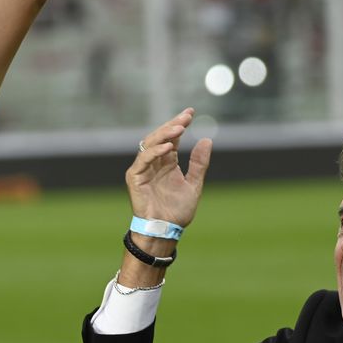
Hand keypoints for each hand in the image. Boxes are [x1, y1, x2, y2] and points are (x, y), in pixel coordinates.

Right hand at [127, 108, 211, 227]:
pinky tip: (169, 147)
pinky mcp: (135, 177)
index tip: (191, 113)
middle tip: (186, 116)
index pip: (172, 138)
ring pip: (151, 144)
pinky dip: (155, 151)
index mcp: (167, 162)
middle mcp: (154, 162)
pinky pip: (143, 159)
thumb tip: (207, 140)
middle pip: (161, 136)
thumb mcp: (194, 184)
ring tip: (180, 128)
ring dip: (165, 134)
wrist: (166, 230)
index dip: (179, 124)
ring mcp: (143, 168)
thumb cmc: (178, 211)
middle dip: (173, 125)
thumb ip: (199, 164)